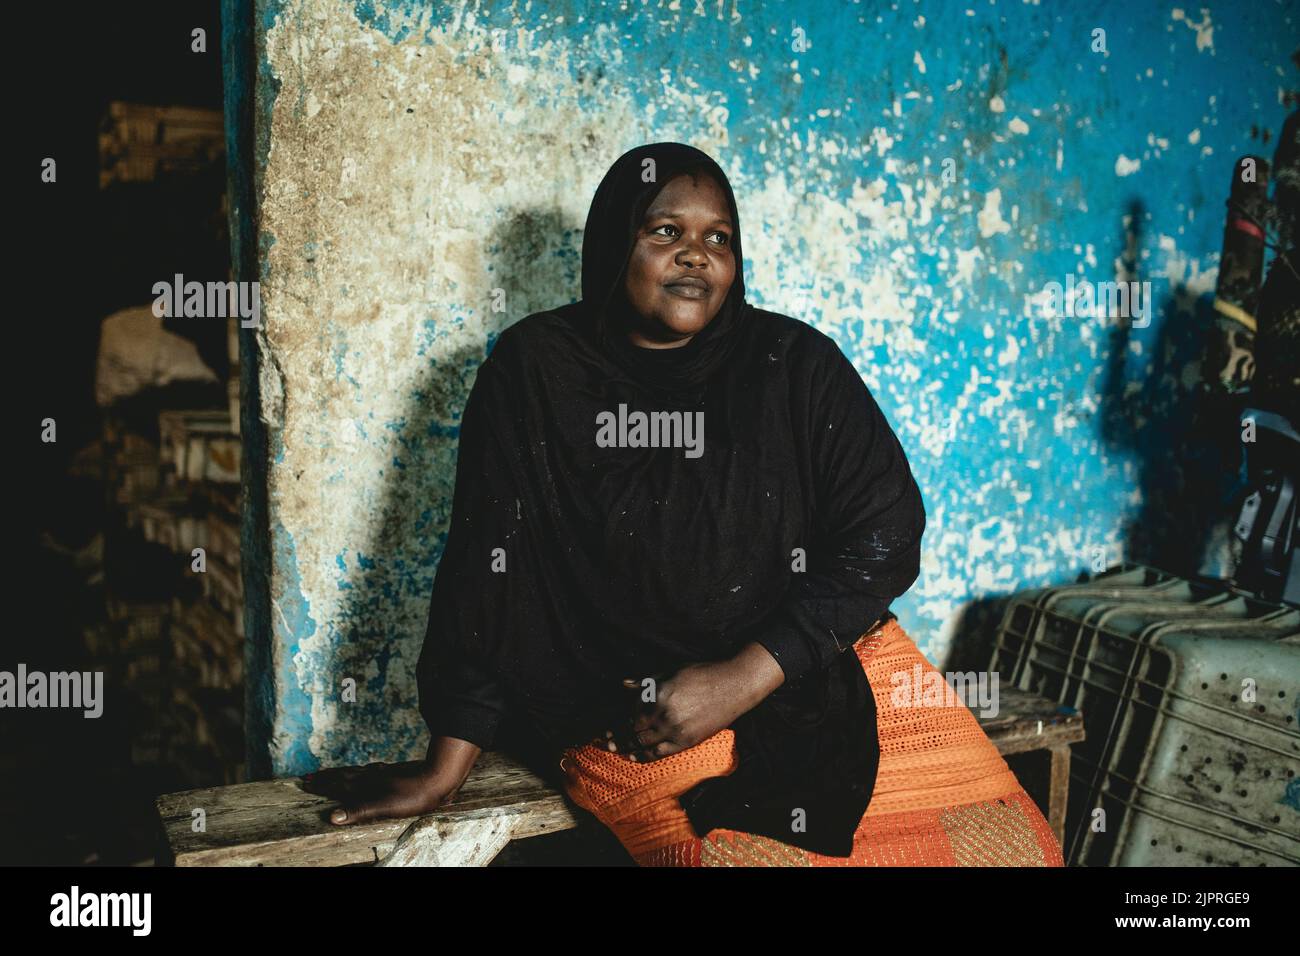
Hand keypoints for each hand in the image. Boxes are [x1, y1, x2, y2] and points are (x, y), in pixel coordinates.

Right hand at [302, 737, 480, 825]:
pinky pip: (369, 770)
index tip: (305, 782)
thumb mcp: (383, 808)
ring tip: (331, 773)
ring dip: (340, 773)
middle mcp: (370, 777)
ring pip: (355, 772)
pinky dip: (360, 771)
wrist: (437, 778)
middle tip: (309, 776)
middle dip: (326, 777)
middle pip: (342, 776)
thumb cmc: (411, 797)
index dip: (321, 784)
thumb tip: (332, 816)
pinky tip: (367, 771)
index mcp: (365, 786)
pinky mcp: (393, 774)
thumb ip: (358, 811)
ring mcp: (382, 774)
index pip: (337, 785)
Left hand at [597, 643, 784, 761]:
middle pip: (633, 730)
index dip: (616, 721)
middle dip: (617, 737)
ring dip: (626, 747)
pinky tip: (634, 757)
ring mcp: (675, 730)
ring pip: (643, 743)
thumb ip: (646, 681)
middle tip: (603, 742)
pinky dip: (644, 756)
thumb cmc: (702, 674)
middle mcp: (663, 714)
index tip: (605, 727)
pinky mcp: (687, 741)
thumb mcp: (671, 671)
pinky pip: (660, 753)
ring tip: (613, 750)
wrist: (733, 686)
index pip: (630, 713)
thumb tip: (624, 684)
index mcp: (657, 694)